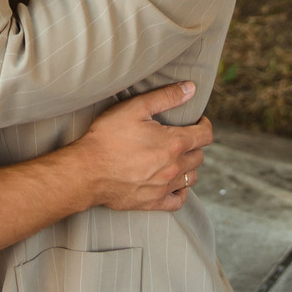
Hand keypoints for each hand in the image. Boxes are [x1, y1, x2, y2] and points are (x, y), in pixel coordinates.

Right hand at [72, 83, 210, 211]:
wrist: (86, 171)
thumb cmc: (107, 137)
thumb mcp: (135, 107)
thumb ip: (166, 97)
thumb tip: (191, 88)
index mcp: (173, 143)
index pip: (205, 135)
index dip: (204, 125)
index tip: (197, 121)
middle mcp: (174, 167)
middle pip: (199, 156)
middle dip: (194, 144)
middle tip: (180, 137)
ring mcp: (164, 187)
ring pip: (191, 177)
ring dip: (188, 166)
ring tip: (175, 158)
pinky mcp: (153, 202)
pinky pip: (179, 200)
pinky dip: (180, 191)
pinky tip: (172, 183)